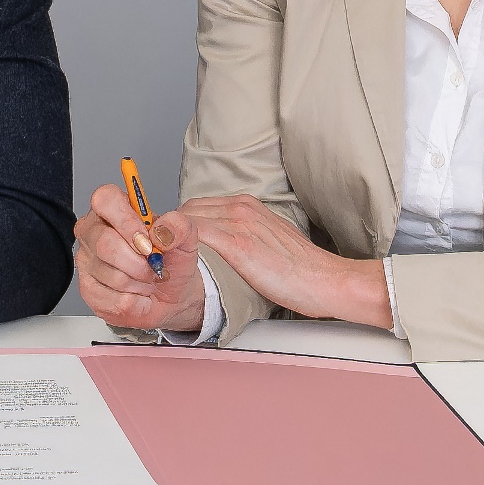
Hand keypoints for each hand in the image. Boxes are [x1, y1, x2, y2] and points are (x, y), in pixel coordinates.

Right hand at [74, 184, 204, 332]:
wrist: (171, 293)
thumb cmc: (170, 261)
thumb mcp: (185, 240)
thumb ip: (179, 227)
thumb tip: (162, 230)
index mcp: (113, 210)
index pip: (105, 199)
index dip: (126, 221)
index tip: (147, 240)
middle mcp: (93, 231)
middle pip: (105, 243)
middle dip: (139, 262)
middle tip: (153, 265)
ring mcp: (86, 260)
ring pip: (113, 275)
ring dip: (140, 283)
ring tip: (147, 279)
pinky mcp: (88, 289)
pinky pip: (114, 301)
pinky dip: (137, 302)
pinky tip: (139, 294)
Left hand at [174, 194, 391, 329]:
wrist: (324, 279)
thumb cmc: (299, 268)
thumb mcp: (267, 240)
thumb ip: (242, 235)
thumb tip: (217, 246)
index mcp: (248, 205)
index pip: (197, 206)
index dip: (178, 226)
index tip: (167, 244)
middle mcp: (242, 207)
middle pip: (187, 210)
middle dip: (170, 231)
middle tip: (159, 255)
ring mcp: (240, 222)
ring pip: (187, 220)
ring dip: (169, 239)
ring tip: (161, 262)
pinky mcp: (240, 243)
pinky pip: (196, 235)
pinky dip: (178, 245)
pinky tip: (172, 262)